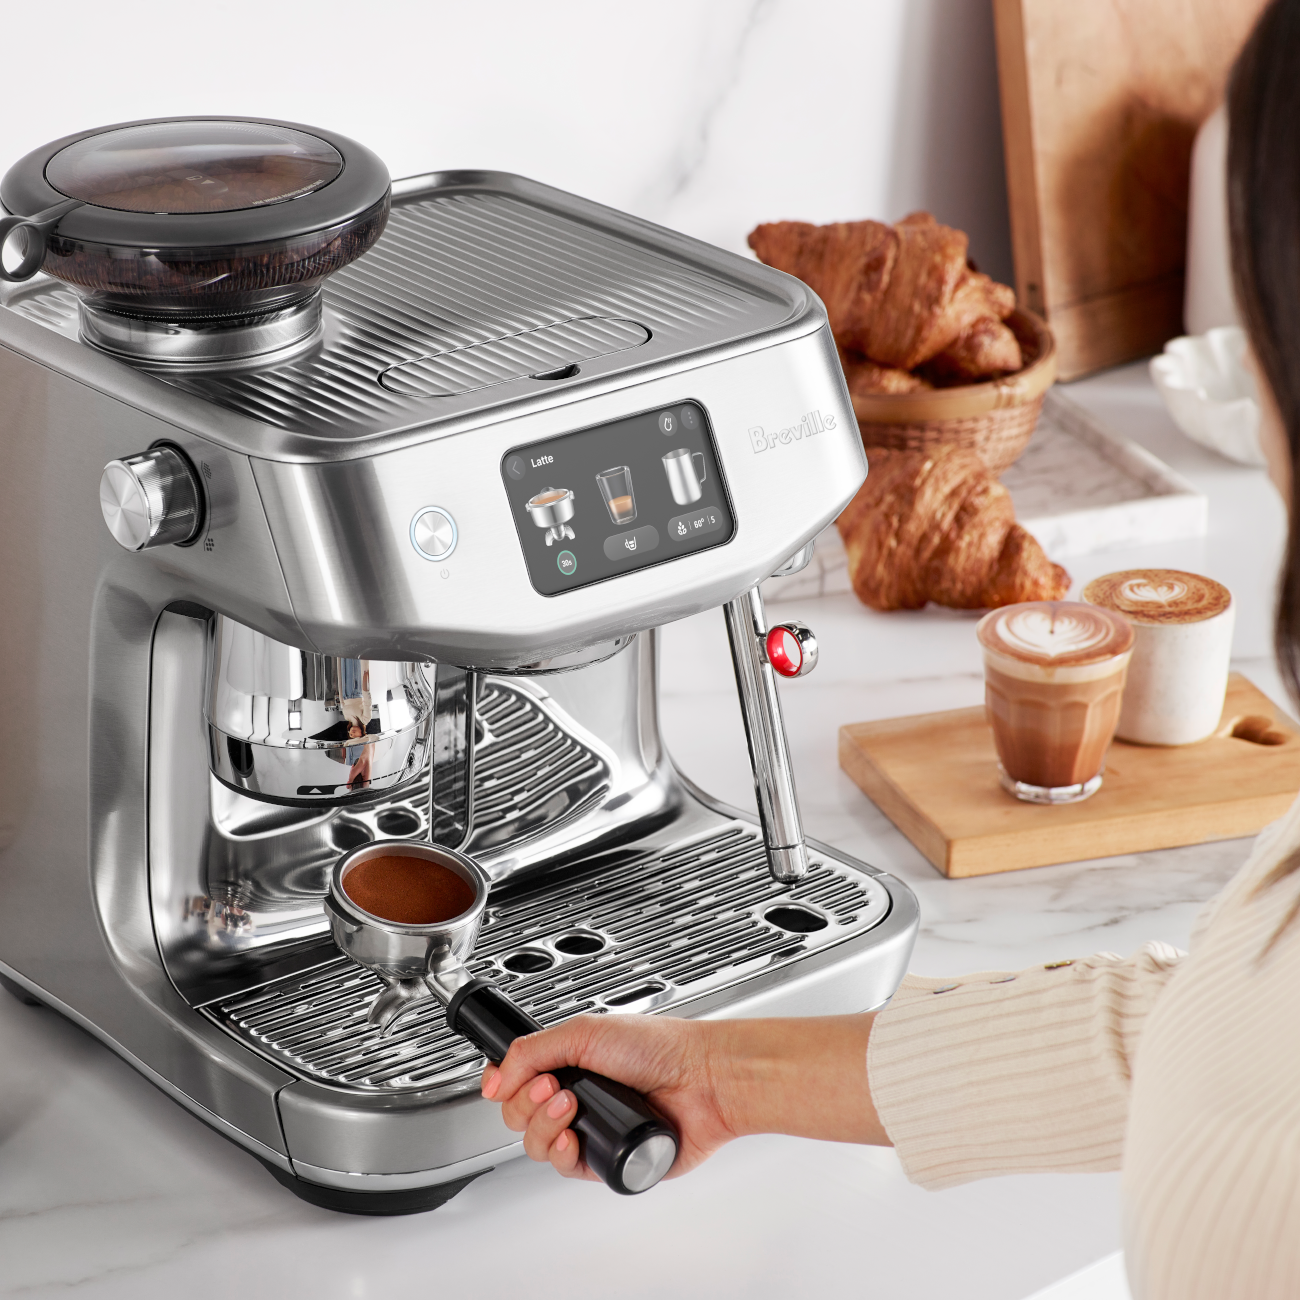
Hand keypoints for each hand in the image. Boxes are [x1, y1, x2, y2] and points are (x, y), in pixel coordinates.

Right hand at [481, 1012, 888, 1183]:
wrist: (702, 1080)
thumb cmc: (659, 1048)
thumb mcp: (583, 1032)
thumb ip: (532, 1050)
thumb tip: (496, 1076)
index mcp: (572, 1063)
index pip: (518, 1082)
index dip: (507, 1086)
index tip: (506, 1081)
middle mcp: (579, 1098)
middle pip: (521, 1116)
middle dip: (528, 1103)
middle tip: (553, 1087)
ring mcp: (593, 1130)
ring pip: (539, 1146)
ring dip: (544, 1127)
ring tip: (571, 1107)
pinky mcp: (608, 1161)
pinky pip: (567, 1169)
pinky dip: (562, 1155)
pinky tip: (574, 1138)